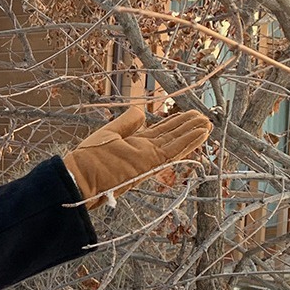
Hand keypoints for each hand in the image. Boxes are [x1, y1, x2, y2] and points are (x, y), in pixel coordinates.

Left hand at [63, 107, 211, 207]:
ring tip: (208, 124)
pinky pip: (174, 150)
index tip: (189, 115)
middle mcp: (145, 151)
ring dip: (193, 133)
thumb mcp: (109, 134)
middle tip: (204, 118)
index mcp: (135, 145)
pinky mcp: (152, 161)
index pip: (160, 133)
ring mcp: (150, 157)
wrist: (81, 177)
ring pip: (176, 142)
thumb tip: (141, 112)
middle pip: (171, 137)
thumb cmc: (90, 158)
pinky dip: (189, 141)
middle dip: (187, 127)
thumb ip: (126, 123)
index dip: (175, 124)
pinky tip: (202, 133)